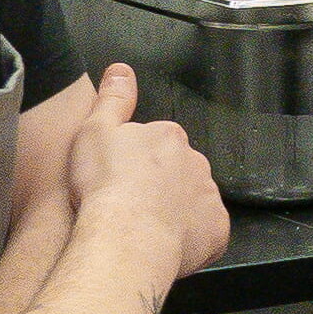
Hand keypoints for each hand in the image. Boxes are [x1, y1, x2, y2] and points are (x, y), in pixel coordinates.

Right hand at [65, 62, 228, 276]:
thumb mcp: (95, 130)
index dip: (138, 162)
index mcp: (169, 137)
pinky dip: (191, 237)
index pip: (159, 144)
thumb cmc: (106, 187)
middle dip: (161, 185)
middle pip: (179, 172)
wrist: (127, 238)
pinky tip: (165, 244)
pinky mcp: (217, 229)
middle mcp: (196, 162)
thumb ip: (112, 98)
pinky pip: (206, 231)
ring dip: (176, 211)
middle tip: (132, 205)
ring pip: (193, 201)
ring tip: (145, 228)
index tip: (121, 178)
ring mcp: (209, 196)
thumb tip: (121, 69)